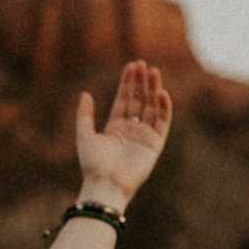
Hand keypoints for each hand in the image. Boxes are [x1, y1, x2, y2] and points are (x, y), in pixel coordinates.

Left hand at [75, 60, 172, 208]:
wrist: (105, 184)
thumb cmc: (92, 164)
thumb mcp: (84, 135)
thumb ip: (85, 115)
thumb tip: (85, 93)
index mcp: (114, 127)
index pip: (124, 99)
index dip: (128, 83)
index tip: (132, 65)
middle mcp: (131, 130)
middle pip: (139, 100)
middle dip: (141, 82)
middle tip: (143, 64)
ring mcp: (144, 136)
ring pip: (152, 107)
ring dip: (153, 89)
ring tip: (153, 72)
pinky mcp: (155, 144)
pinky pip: (163, 122)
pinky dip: (164, 107)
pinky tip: (162, 93)